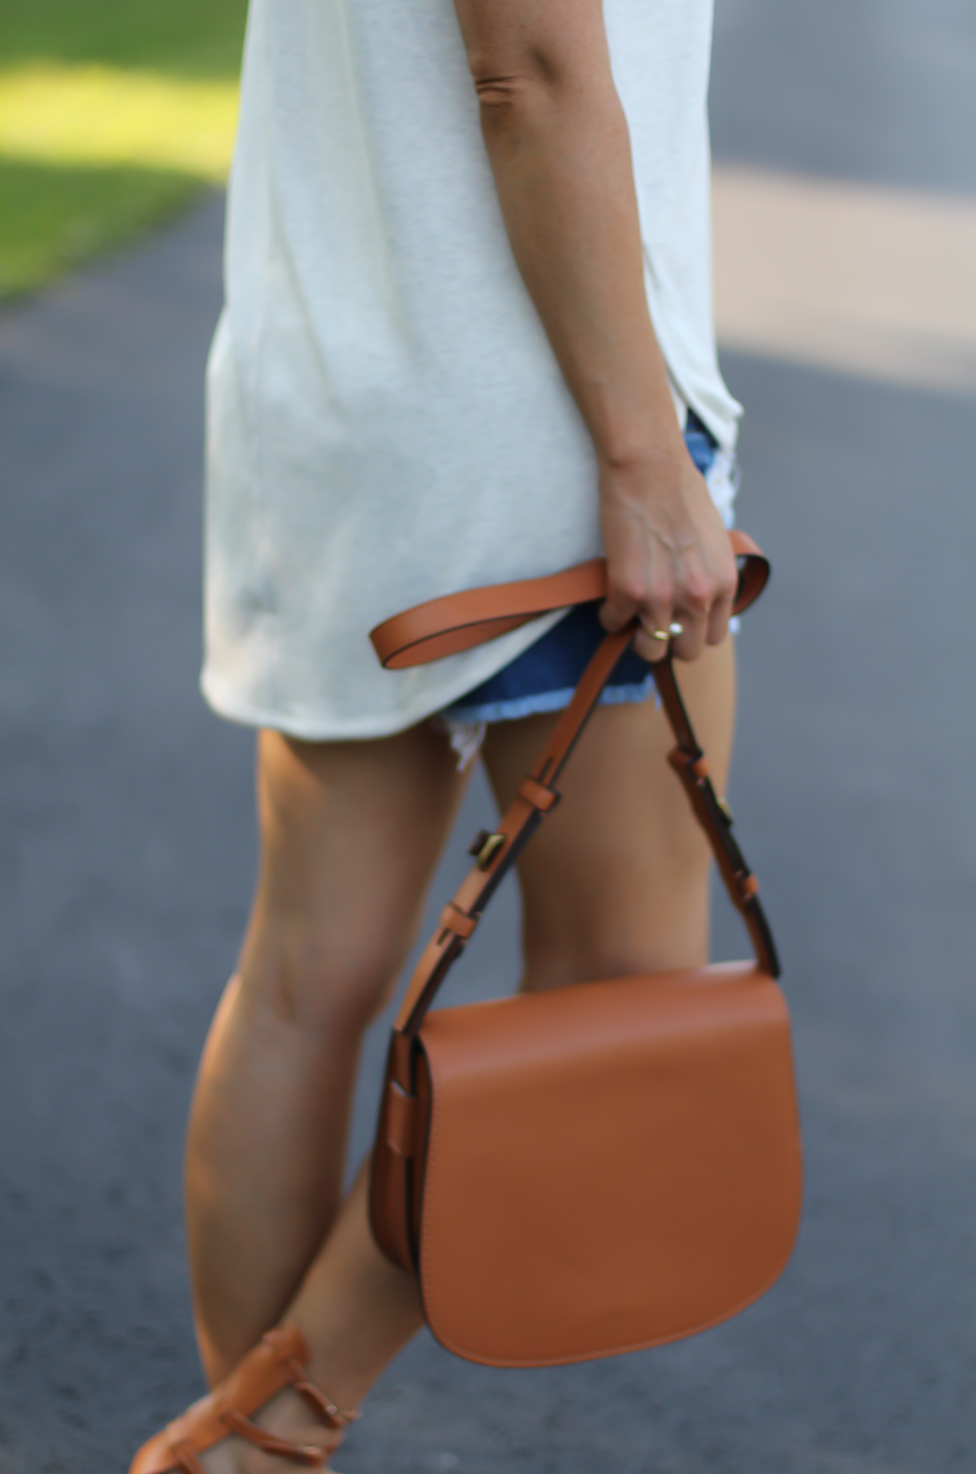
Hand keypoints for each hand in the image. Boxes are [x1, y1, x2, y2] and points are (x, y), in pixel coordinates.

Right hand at [597, 439, 737, 662]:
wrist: (649, 468)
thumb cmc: (681, 492)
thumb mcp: (715, 540)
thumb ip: (711, 574)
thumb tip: (698, 595)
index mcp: (724, 584)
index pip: (712, 637)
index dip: (692, 630)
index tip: (678, 620)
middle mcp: (698, 598)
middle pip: (685, 651)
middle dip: (669, 639)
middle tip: (653, 621)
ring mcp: (662, 598)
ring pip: (650, 650)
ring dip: (637, 636)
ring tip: (630, 617)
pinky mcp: (627, 591)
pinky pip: (614, 623)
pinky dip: (610, 615)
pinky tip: (610, 599)